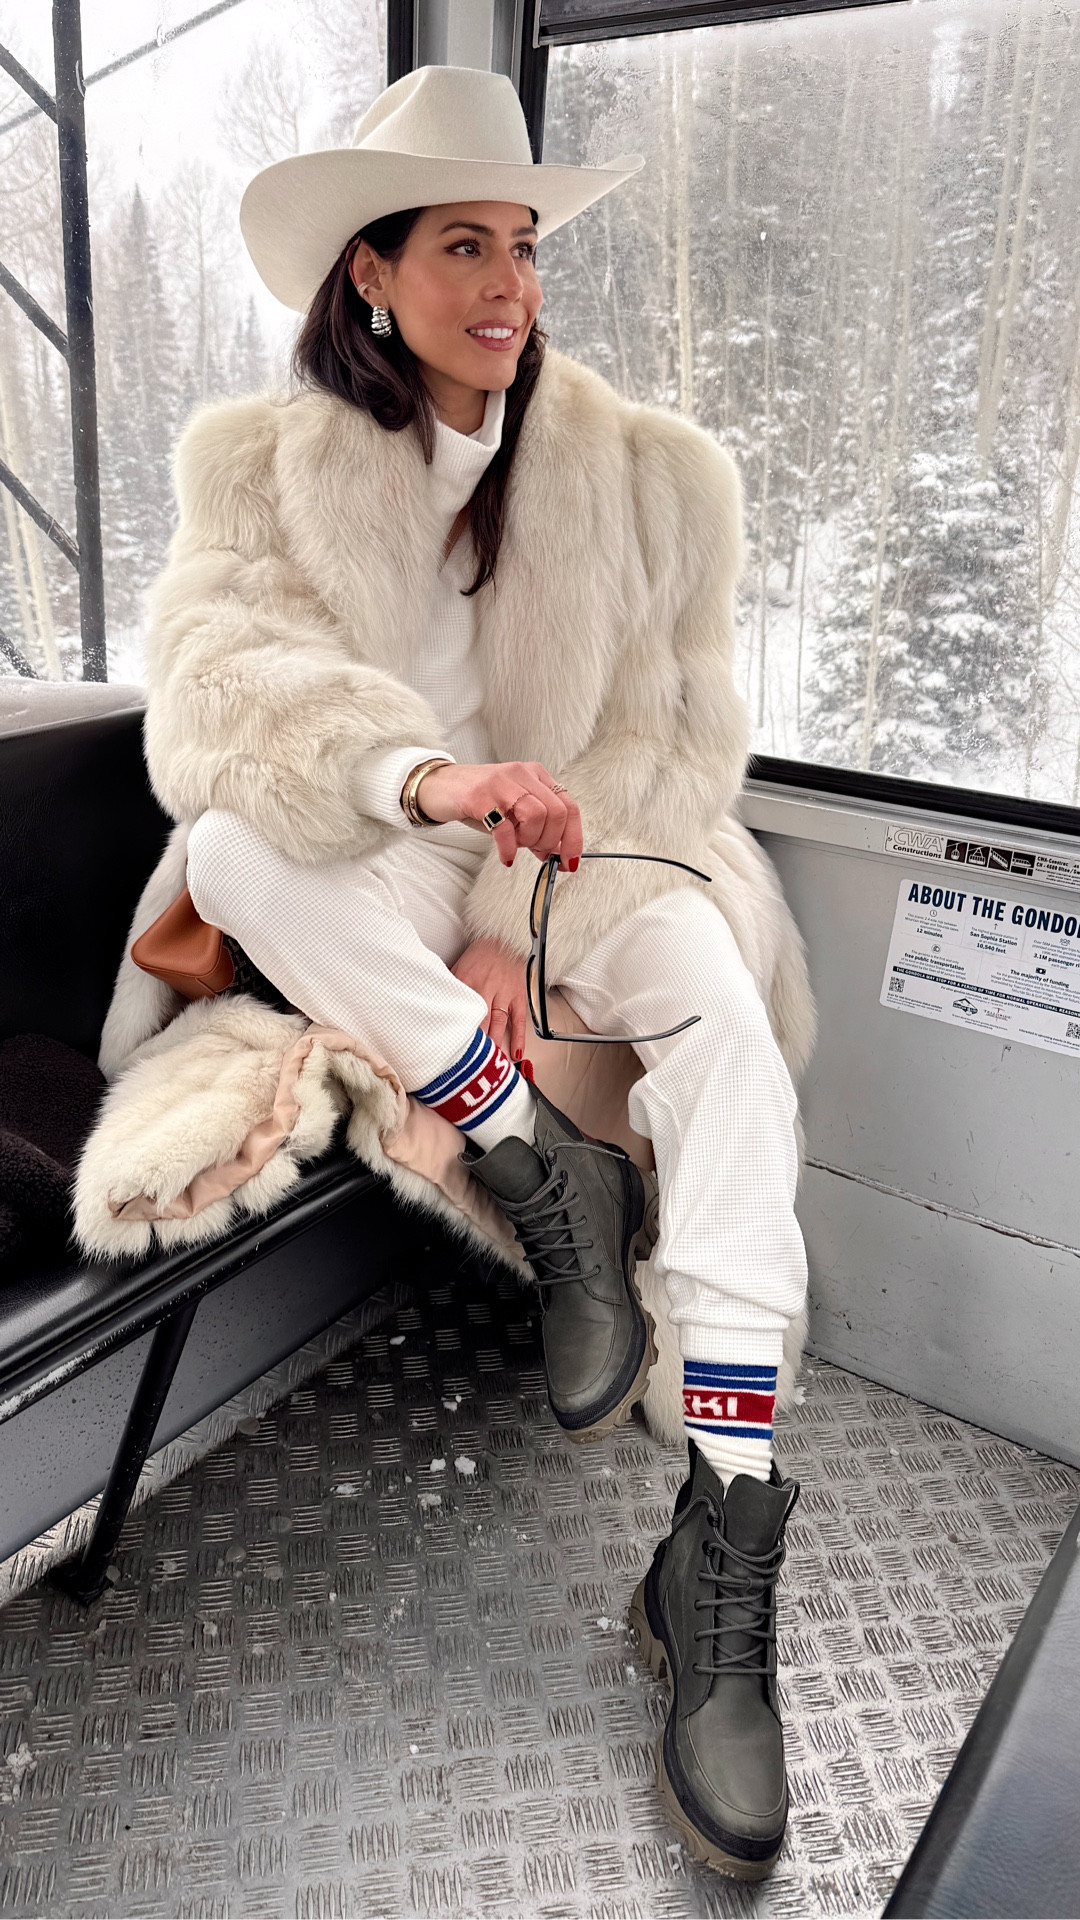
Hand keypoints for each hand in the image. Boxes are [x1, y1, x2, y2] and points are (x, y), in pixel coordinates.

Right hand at [415, 761, 581, 869]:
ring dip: (530, 841)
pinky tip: (505, 855)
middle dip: (550, 842)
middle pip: (556, 812)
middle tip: (536, 852)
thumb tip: (556, 854)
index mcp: (535, 775)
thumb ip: (535, 829)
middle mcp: (521, 774)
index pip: (569, 806)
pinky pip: (504, 828)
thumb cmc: (477, 800)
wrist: (438, 786)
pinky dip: (508, 848)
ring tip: (516, 845)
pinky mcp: (479, 796)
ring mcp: (500, 783)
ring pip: (536, 815)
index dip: (574, 838)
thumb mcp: (512, 812)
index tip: (569, 861)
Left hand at [452, 937, 530, 1061]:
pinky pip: (519, 1019)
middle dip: (474, 1044)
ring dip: (493, 1044)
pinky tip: (516, 1054)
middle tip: (469, 1064)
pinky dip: (518, 1037)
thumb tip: (432, 1002)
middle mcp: (485, 988)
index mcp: (466, 981)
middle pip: (478, 1021)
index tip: (448, 1049)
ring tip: (489, 1063)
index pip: (458, 1009)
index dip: (454, 1030)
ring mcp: (504, 993)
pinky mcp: (519, 995)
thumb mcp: (458, 966)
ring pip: (497, 1023)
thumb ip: (449, 986)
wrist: (506, 936)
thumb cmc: (480, 955)